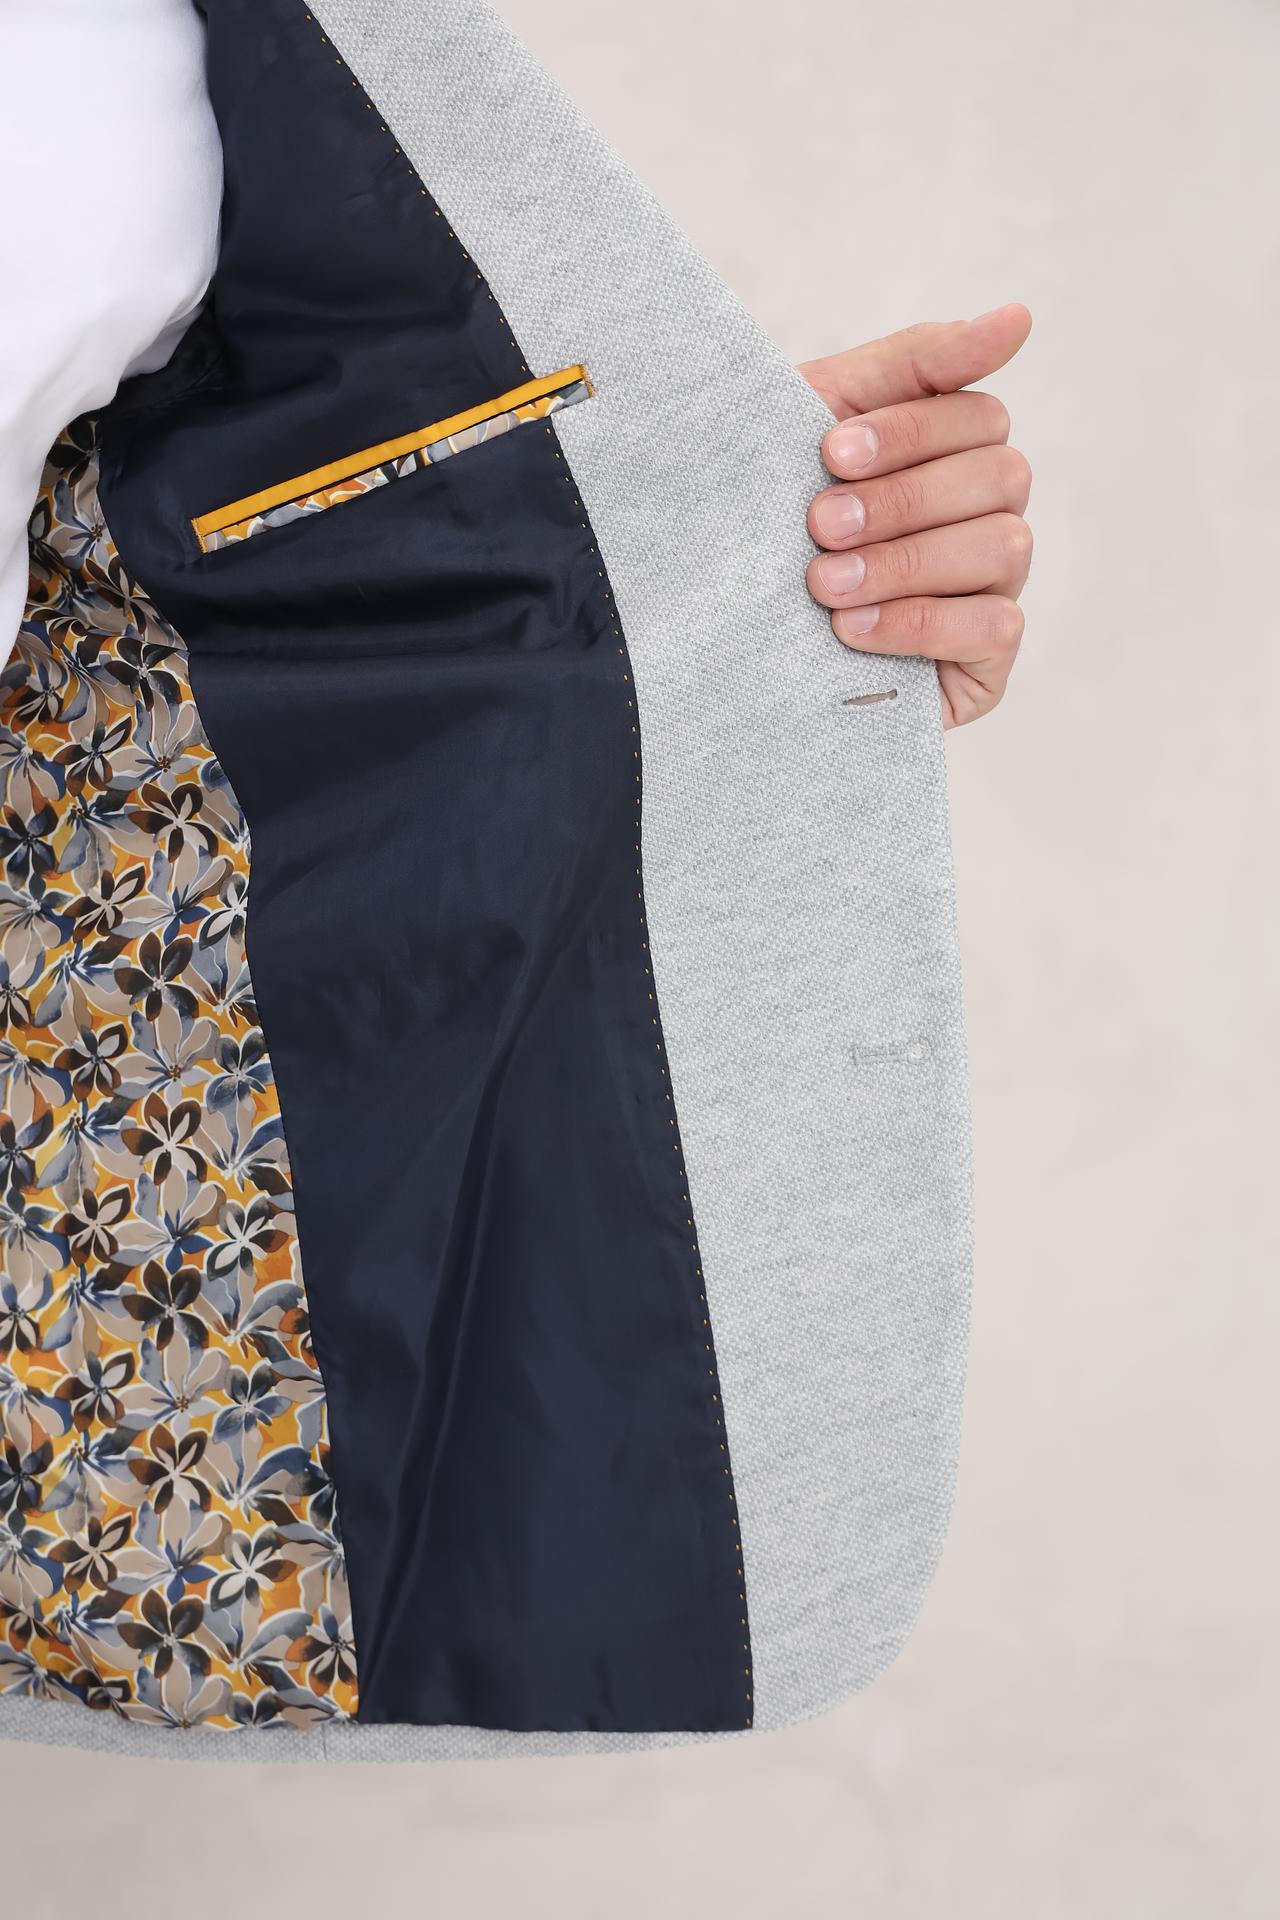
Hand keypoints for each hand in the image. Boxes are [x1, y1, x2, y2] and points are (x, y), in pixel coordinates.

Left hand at [798, 304, 1032, 726]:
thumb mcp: (817, 419)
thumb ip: (914, 362)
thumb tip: (1020, 318)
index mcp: (953, 448)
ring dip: (906, 562)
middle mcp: (987, 512)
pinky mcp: (987, 660)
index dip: (908, 430)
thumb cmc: (770, 514)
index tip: (830, 452)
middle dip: (902, 498)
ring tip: (824, 583)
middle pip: (1001, 475)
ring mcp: (995, 586)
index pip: (974, 413)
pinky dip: (920, 622)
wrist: (720, 631)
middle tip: (818, 524)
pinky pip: (996, 628)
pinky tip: (851, 630)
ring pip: (1004, 546)